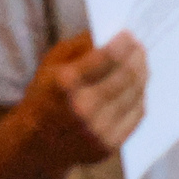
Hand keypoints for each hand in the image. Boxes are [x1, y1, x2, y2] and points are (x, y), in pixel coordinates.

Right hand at [14, 30, 148, 175]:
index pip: (108, 57)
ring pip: (135, 94)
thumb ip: (81, 46)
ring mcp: (98, 129)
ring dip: (142, 75)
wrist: (36, 144)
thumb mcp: (52, 64)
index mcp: (66, 82)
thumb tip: (112, 32)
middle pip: (127, 75)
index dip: (124, 43)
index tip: (129, 34)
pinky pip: (136, 114)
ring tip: (141, 64)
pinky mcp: (109, 146)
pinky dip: (140, 97)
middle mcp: (84, 107)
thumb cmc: (45, 97)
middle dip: (137, 57)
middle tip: (140, 48)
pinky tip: (137, 87)